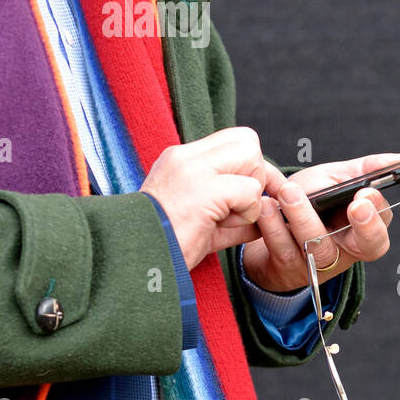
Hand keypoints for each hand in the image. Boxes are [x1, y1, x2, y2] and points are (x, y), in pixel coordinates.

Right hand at [139, 127, 284, 271]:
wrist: (132, 259)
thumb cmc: (164, 244)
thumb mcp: (198, 217)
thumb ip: (229, 206)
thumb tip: (267, 207)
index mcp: (180, 158)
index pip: (233, 140)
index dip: (249, 167)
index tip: (246, 196)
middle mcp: (186, 156)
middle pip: (248, 141)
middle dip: (255, 175)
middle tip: (240, 206)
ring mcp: (193, 170)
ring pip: (252, 159)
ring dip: (251, 195)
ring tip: (226, 218)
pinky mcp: (203, 191)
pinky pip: (250, 191)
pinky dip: (248, 212)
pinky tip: (223, 226)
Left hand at [240, 153, 399, 292]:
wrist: (271, 220)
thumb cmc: (312, 199)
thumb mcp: (336, 179)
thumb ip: (365, 170)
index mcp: (364, 231)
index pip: (383, 228)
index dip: (377, 216)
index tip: (366, 194)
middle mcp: (346, 251)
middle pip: (367, 247)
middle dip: (363, 225)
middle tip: (353, 202)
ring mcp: (317, 263)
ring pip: (318, 247)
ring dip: (303, 217)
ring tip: (288, 191)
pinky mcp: (288, 268)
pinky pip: (284, 249)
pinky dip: (273, 226)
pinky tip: (267, 206)